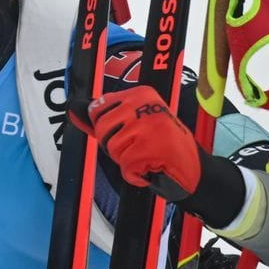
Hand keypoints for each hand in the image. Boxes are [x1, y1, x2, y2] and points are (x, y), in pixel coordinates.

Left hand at [90, 84, 201, 198]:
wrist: (195, 171)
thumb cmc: (163, 147)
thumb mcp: (134, 124)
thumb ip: (103, 118)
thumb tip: (72, 110)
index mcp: (140, 94)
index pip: (98, 108)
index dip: (107, 128)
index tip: (128, 132)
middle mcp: (145, 104)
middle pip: (102, 129)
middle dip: (115, 146)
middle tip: (140, 147)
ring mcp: (148, 125)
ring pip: (112, 148)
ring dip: (126, 160)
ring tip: (148, 156)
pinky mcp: (150, 147)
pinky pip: (125, 166)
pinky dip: (135, 174)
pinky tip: (152, 168)